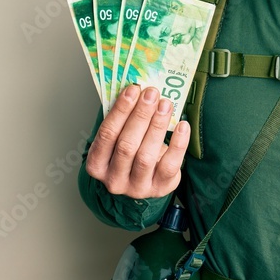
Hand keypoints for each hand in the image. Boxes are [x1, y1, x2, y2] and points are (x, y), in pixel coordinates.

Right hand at [84, 85, 189, 199]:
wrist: (146, 179)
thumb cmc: (131, 152)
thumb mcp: (121, 138)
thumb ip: (124, 119)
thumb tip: (137, 90)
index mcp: (97, 165)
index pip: (106, 135)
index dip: (120, 111)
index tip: (133, 89)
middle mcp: (114, 180)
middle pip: (126, 146)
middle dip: (140, 116)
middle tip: (151, 93)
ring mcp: (136, 188)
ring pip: (146, 156)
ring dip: (157, 126)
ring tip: (165, 104)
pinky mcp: (160, 189)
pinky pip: (169, 166)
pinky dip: (177, 144)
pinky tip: (182, 125)